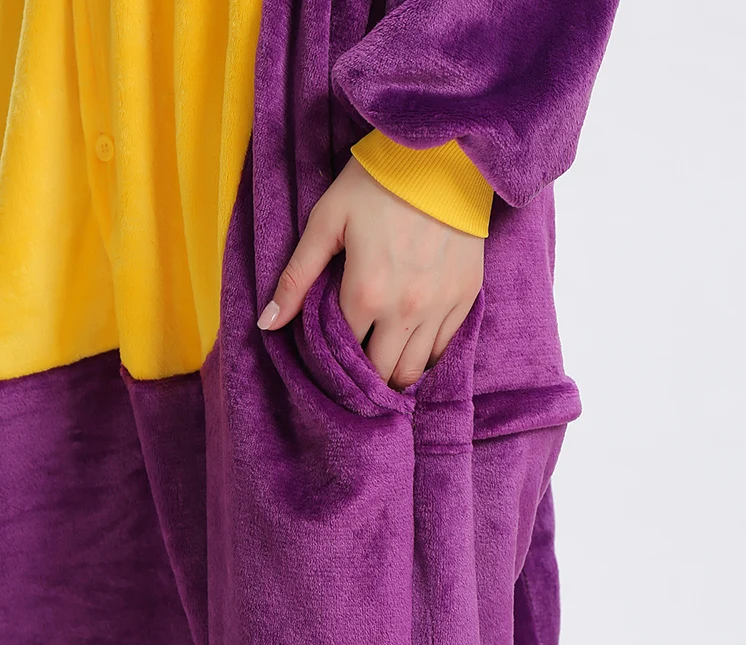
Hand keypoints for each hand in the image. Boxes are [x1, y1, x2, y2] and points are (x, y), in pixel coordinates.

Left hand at [257, 156, 483, 389]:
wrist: (441, 155)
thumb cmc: (375, 185)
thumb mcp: (326, 222)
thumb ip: (296, 277)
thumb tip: (267, 323)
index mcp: (365, 293)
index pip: (344, 351)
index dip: (333, 357)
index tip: (328, 354)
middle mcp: (405, 310)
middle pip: (381, 370)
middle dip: (364, 375)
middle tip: (355, 366)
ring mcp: (440, 306)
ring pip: (415, 368)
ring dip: (394, 372)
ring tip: (383, 361)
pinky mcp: (466, 296)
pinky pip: (445, 347)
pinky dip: (426, 354)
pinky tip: (412, 345)